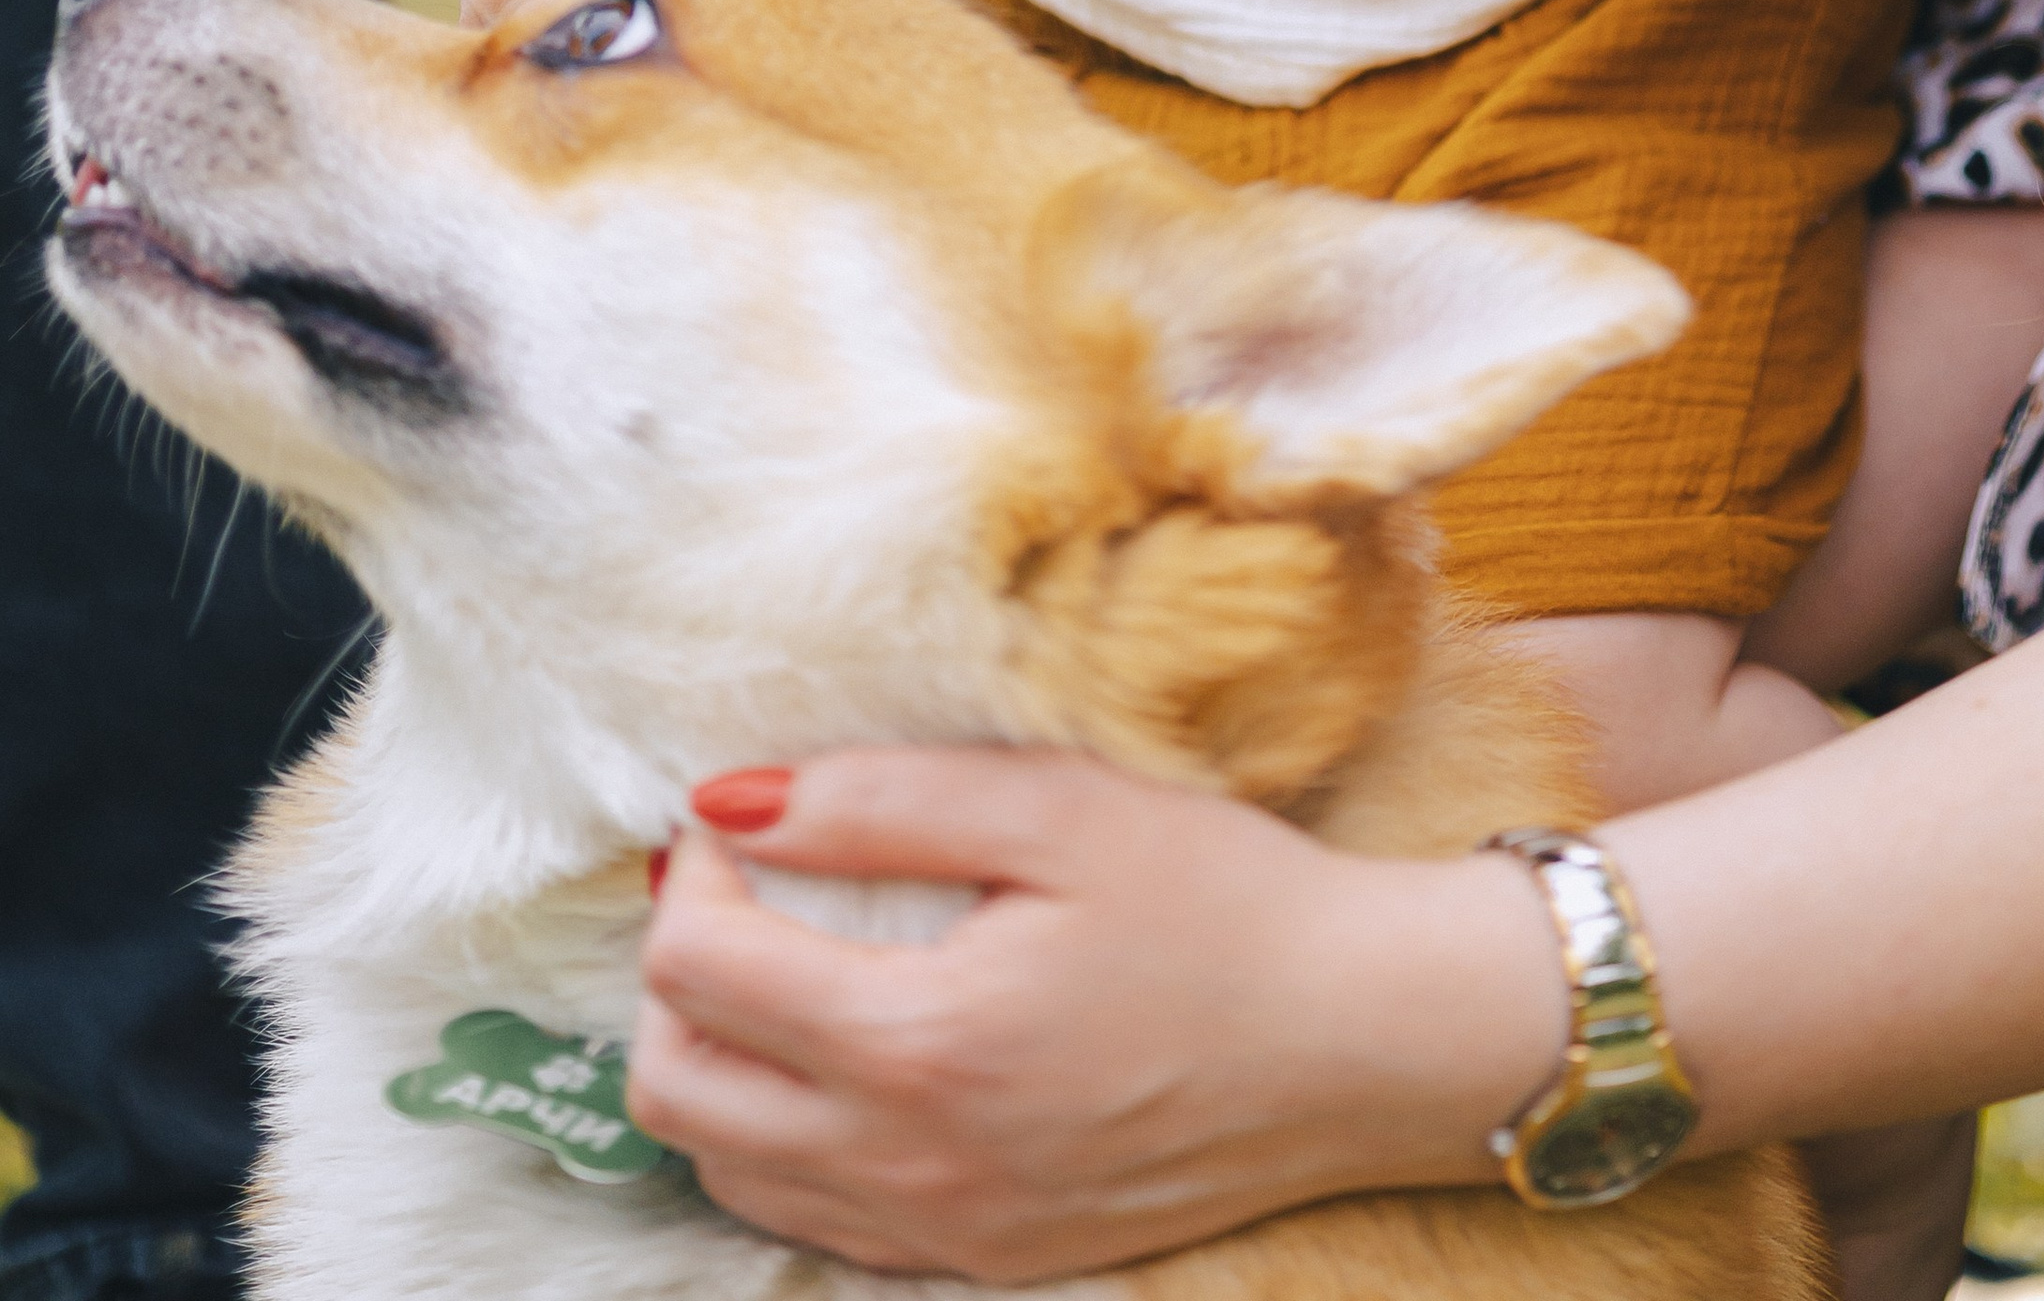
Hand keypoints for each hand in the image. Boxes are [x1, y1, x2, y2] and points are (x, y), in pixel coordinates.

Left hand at [628, 748, 1557, 1277]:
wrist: (1358, 1041)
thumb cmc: (1222, 904)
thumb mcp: (1061, 808)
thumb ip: (883, 801)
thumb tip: (727, 798)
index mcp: (923, 1044)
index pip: (697, 971)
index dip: (691, 875)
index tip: (744, 819)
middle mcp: (911, 1164)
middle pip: (675, 1091)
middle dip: (676, 976)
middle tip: (746, 890)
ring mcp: (944, 1229)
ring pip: (726, 1171)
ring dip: (718, 1062)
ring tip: (787, 965)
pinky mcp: (981, 1258)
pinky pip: (812, 1221)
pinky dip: (780, 1139)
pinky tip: (846, 1056)